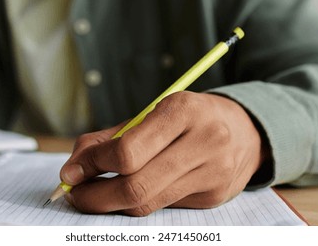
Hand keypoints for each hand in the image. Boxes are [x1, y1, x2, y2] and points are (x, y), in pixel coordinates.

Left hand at [59, 91, 268, 215]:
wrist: (246, 130)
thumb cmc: (188, 119)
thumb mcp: (153, 113)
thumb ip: (111, 137)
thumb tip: (74, 165)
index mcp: (183, 110)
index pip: (128, 151)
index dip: (92, 166)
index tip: (71, 171)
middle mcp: (204, 141)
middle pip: (136, 186)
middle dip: (96, 195)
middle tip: (75, 193)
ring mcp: (212, 173)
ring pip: (147, 203)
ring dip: (111, 203)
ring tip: (94, 194)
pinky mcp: (213, 196)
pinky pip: (163, 206)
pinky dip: (139, 202)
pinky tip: (129, 192)